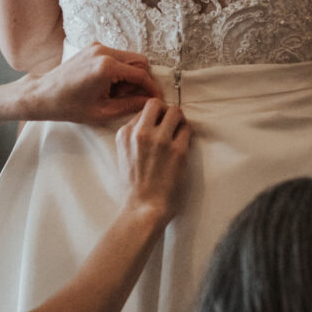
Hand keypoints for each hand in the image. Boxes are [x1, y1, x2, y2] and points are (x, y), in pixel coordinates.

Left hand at [21, 44, 160, 125]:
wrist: (44, 94)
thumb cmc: (69, 106)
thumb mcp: (103, 111)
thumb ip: (130, 105)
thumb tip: (150, 102)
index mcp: (106, 67)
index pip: (141, 75)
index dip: (152, 88)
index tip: (156, 99)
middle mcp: (103, 51)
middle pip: (139, 61)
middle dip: (140, 80)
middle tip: (130, 97)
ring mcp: (97, 47)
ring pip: (129, 58)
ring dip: (129, 75)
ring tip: (115, 93)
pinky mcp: (92, 47)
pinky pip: (116, 56)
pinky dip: (118, 69)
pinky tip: (106, 85)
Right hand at [116, 99, 190, 224]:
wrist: (144, 208)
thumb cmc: (135, 186)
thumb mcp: (124, 155)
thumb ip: (133, 136)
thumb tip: (151, 122)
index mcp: (125, 134)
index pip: (142, 111)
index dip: (152, 117)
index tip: (157, 126)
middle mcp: (141, 133)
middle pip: (156, 104)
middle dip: (165, 111)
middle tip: (170, 124)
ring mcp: (160, 141)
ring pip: (176, 111)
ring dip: (178, 120)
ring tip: (177, 133)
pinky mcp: (178, 150)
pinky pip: (187, 130)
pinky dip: (186, 135)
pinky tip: (182, 145)